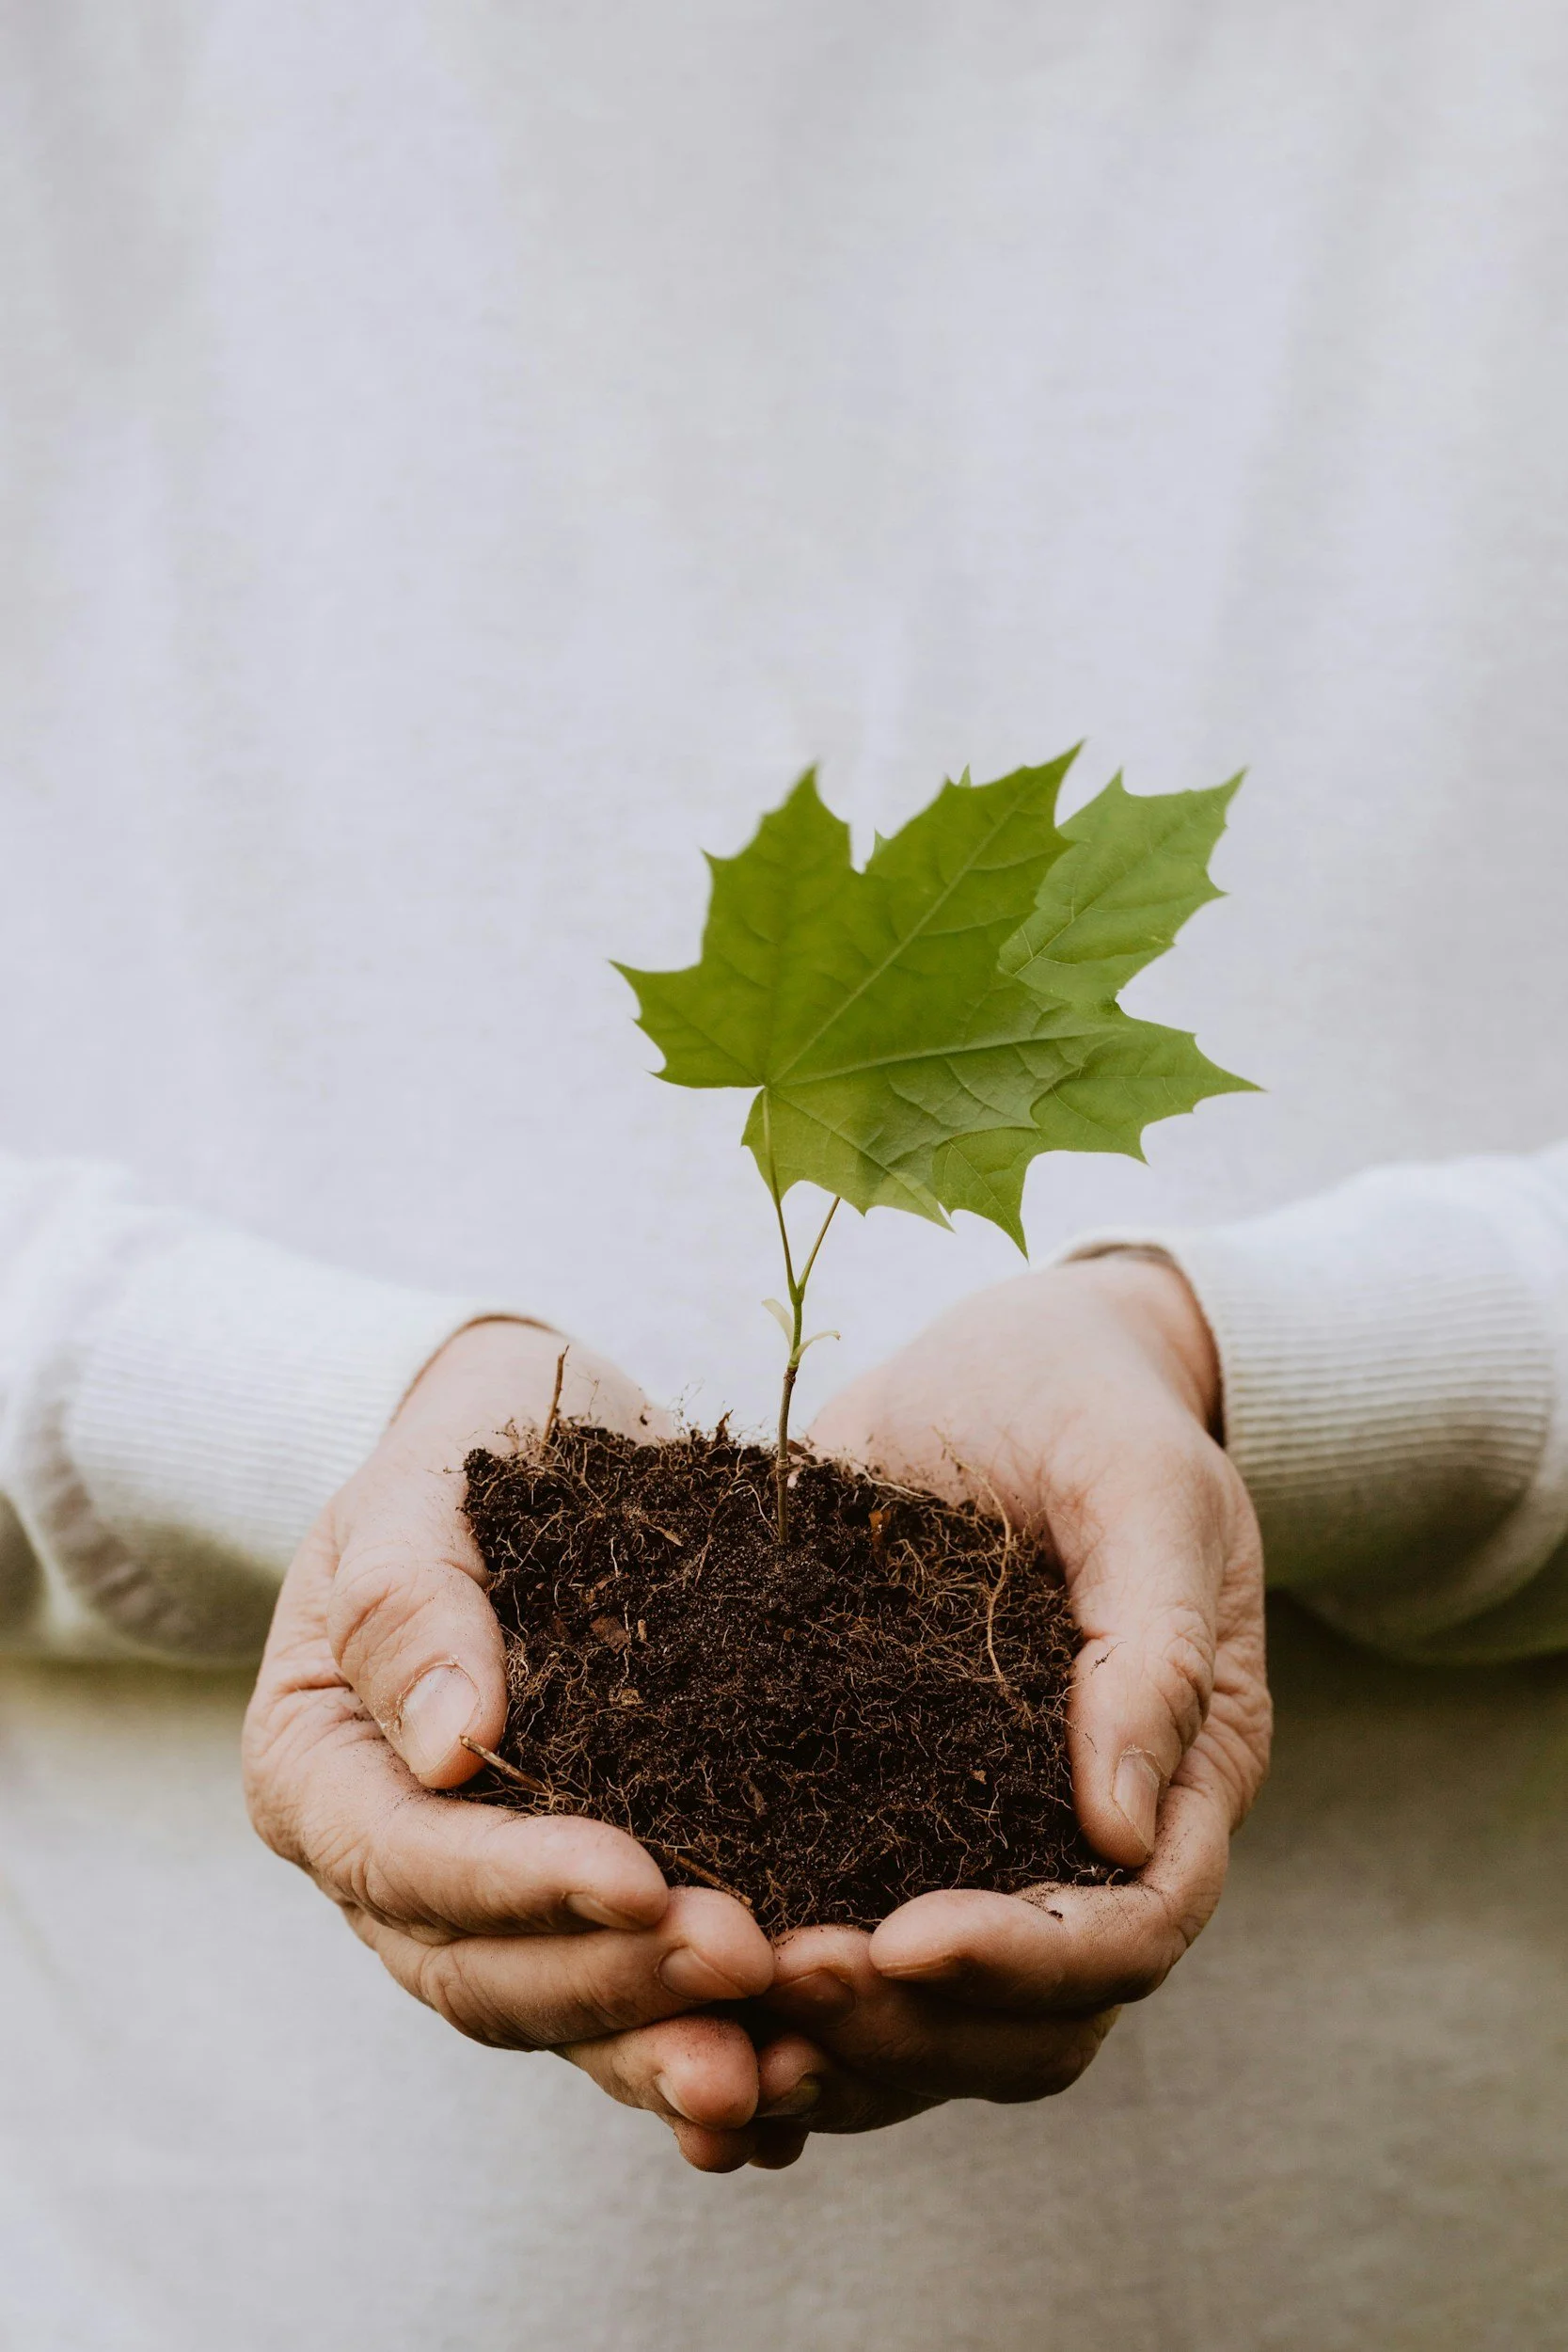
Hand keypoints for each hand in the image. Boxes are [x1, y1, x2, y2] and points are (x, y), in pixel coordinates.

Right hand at [243, 1319, 791, 2166]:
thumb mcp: (425, 1486)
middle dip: (615, 1980)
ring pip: (563, 2014)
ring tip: (784, 2067)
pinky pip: (634, 2003)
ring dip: (667, 2048)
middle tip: (747, 1963)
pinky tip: (803, 2083)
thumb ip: (413, 1600)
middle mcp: (392, 1865)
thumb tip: (448, 1749)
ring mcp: (491, 1903)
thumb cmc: (471, 1447)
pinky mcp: (590, 1908)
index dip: (519, 1884)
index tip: (639, 1878)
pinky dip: (706, 2047)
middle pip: (485, 1971)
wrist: (545, 1445)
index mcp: (321, 1771)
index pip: (406, 1861)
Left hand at [726, 1254, 1269, 2145]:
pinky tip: (681, 1998)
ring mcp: (982, 1835)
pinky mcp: (879, 1807)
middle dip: (912, 2027)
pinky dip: (778, 1996)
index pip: (1129, 1930)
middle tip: (781, 1985)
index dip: (1026, 1961)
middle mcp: (1086, 1837)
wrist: (1011, 1367)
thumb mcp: (1146, 1488)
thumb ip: (1156, 1644)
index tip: (902, 1943)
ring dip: (838, 2043)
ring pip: (936, 2019)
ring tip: (717, 2028)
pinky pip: (844, 1935)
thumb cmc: (1096, 1408)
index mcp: (1180, 1774)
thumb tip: (1121, 1827)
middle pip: (1031, 2018)